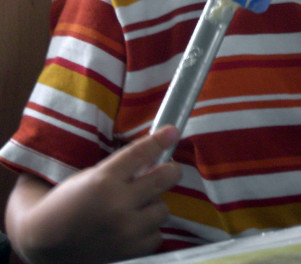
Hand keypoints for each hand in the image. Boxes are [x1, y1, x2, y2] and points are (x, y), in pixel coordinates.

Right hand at [9, 126, 181, 263]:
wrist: (44, 242)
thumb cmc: (67, 203)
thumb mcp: (91, 175)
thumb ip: (121, 167)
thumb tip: (155, 155)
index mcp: (104, 180)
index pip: (140, 153)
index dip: (160, 141)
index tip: (173, 132)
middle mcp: (117, 205)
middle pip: (162, 179)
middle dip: (170, 171)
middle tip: (169, 169)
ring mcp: (125, 231)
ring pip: (163, 209)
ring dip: (154, 204)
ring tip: (139, 205)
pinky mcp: (129, 252)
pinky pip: (157, 235)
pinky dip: (149, 229)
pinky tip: (135, 225)